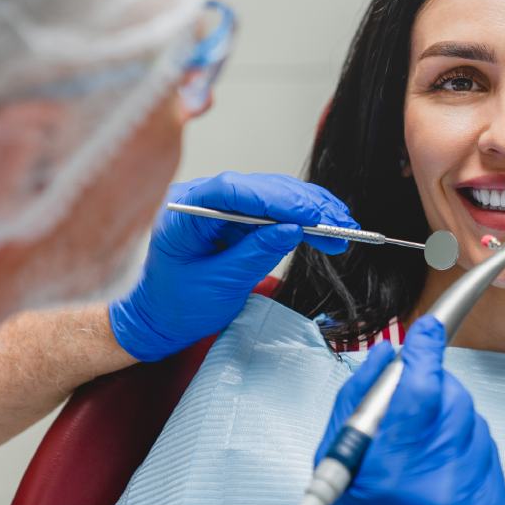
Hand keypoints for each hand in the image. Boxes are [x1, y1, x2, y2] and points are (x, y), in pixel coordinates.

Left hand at [109, 171, 357, 360]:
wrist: (161, 317)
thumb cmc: (178, 305)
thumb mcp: (219, 286)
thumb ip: (255, 254)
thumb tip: (294, 229)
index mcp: (183, 212)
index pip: (233, 191)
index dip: (276, 199)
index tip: (312, 215)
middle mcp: (201, 197)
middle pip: (260, 188)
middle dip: (305, 205)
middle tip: (341, 223)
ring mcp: (220, 203)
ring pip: (273, 194)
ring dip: (311, 210)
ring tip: (343, 227)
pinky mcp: (237, 213)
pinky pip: (274, 209)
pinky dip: (302, 219)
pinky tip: (327, 227)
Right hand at [316, 315, 504, 504]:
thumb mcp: (339, 457)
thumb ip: (357, 398)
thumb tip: (387, 355)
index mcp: (394, 466)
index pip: (422, 386)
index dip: (426, 348)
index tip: (427, 329)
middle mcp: (440, 477)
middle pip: (449, 395)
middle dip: (429, 389)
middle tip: (405, 414)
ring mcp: (471, 488)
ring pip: (469, 415)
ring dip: (445, 417)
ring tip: (417, 451)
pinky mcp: (493, 494)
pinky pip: (483, 442)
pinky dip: (461, 442)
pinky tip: (436, 466)